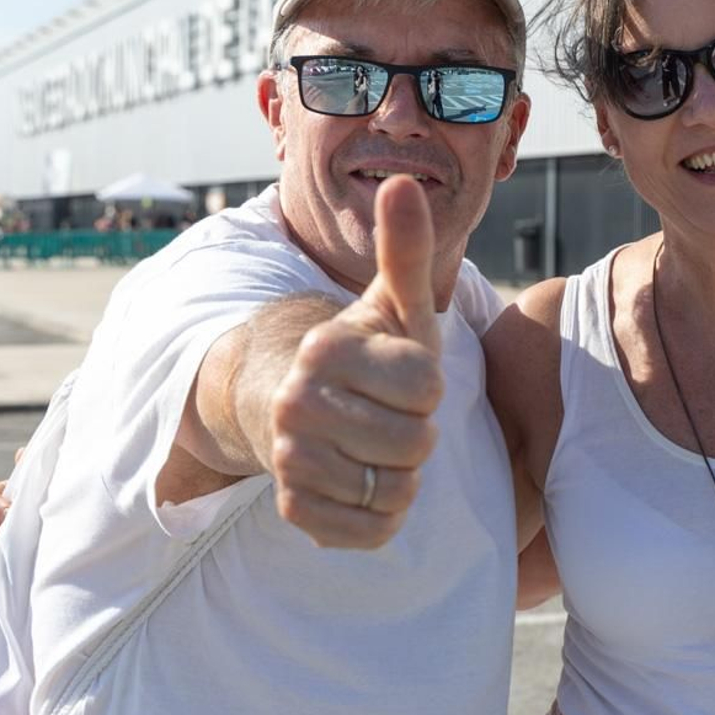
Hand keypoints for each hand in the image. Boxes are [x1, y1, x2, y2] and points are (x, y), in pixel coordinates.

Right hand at [268, 177, 443, 548]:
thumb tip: (405, 182)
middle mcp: (296, 403)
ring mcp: (289, 459)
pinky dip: (383, 516)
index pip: (428, 385)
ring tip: (378, 446)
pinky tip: (366, 483)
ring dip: (404, 475)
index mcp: (326, 348)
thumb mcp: (391, 303)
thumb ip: (406, 250)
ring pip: (396, 490)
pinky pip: (371, 533)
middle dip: (419, 432)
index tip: (404, 375)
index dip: (429, 384)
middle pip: (417, 443)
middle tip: (392, 414)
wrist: (285, 399)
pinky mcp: (292, 509)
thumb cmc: (363, 353)